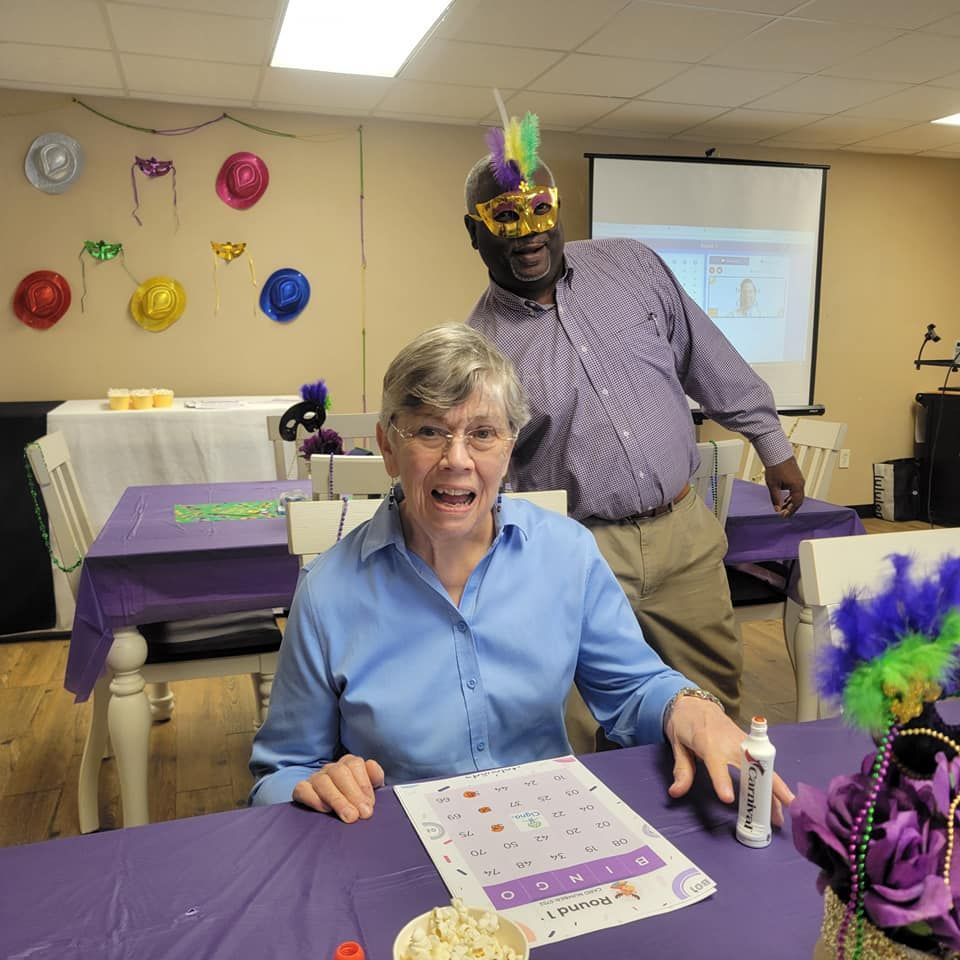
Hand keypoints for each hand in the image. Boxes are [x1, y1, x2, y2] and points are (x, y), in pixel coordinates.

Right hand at [293, 754, 384, 822]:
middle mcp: (331, 768)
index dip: (364, 784)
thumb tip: (371, 764)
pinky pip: (303, 789)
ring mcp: (315, 778)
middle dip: (353, 794)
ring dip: (337, 800)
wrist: (339, 815)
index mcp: (349, 763)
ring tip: (349, 817)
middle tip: (361, 814)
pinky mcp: (302, 790)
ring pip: (322, 781)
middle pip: (339, 772)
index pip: (355, 764)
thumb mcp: (370, 789)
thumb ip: (375, 776)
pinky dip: (314, 799)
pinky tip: (325, 810)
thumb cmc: (357, 802)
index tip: (369, 805)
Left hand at [664, 696, 794, 825]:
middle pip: (750, 767)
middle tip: (771, 815)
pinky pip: (765, 765)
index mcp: (708, 742)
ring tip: (780, 816)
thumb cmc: (686, 724)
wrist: (698, 705)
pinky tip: (780, 800)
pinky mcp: (750, 745)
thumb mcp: (677, 744)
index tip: (728, 799)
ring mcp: (743, 743)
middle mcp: (730, 742)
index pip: (716, 763)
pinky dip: (774, 783)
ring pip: (764, 768)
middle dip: (763, 790)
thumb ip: (681, 770)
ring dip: (775, 791)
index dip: (722, 781)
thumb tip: (675, 792)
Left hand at [764, 456, 804, 517]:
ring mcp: (800, 480)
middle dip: (791, 508)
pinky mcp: (797, 477)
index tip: (783, 516)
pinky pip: (796, 490)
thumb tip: (777, 509)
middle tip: (783, 514)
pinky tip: (784, 499)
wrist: (777, 454)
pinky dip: (791, 497)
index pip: (796, 503)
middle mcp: (800, 483)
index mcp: (797, 486)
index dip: (790, 511)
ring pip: (798, 495)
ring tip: (782, 508)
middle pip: (799, 501)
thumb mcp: (773, 485)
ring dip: (791, 503)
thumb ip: (775, 498)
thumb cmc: (775, 468)